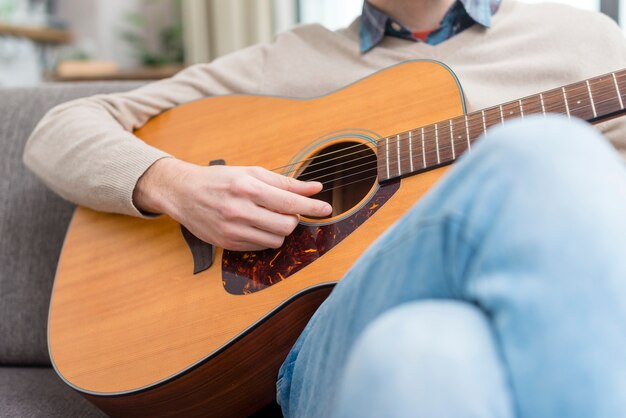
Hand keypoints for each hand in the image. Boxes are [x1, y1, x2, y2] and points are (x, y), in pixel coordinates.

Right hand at [133, 158, 331, 250]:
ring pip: (276, 239)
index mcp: (247, 187)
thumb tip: (314, 189)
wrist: (182, 192)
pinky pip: (261, 246)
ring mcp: (232, 229)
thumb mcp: (251, 173)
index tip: (326, 209)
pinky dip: (267, 237)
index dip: (312, 207)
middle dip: (294, 219)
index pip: (289, 203)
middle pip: (286, 225)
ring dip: (281, 229)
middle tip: (288, 211)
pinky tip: (258, 225)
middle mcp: (239, 210)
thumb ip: (284, 182)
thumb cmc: (219, 179)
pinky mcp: (228, 243)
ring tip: (271, 217)